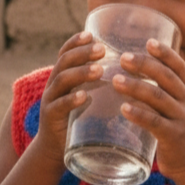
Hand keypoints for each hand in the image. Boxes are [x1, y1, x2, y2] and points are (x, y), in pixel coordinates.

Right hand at [33, 31, 105, 166]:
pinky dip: (71, 100)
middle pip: (64, 62)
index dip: (76, 42)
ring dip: (80, 73)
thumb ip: (101, 85)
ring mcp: (50, 101)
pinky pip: (59, 106)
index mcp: (63, 78)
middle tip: (102, 49)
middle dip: (82, 53)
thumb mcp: (88, 98)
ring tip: (99, 70)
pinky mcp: (51, 118)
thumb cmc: (79, 121)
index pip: (65, 53)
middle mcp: (54, 86)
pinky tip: (83, 97)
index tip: (91, 34)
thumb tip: (135, 70)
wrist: (57, 150)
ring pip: (61, 80)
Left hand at [111, 39, 184, 180]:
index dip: (165, 53)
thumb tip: (129, 76)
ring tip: (115, 80)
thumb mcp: (174, 110)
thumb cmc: (175, 134)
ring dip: (135, 86)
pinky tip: (123, 108)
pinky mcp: (174, 137)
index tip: (148, 41)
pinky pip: (155, 122)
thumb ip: (159, 94)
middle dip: (145, 65)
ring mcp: (183, 119)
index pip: (179, 67)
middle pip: (167, 77)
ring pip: (158, 97)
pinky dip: (138, 113)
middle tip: (122, 58)